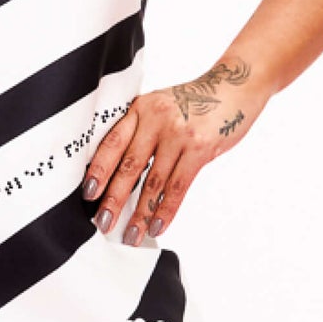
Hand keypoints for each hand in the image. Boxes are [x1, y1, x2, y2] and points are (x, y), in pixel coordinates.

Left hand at [82, 57, 269, 244]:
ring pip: (154, 181)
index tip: (88, 193)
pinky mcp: (200, 148)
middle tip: (103, 223)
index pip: (113, 142)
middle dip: (114, 199)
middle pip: (129, 165)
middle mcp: (157, 119)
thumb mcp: (161, 106)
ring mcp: (179, 134)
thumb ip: (141, 131)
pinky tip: (157, 226)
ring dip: (140, 213)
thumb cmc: (195, 102)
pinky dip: (166, 210)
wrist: (234, 86)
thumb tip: (119, 173)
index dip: (98, 169)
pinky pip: (178, 186)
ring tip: (131, 235)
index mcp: (141, 109)